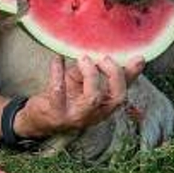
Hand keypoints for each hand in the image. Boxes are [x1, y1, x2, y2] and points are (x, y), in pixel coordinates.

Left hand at [17, 55, 146, 136]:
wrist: (38, 119)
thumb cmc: (66, 97)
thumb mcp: (85, 83)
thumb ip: (100, 70)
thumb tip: (123, 53)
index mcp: (103, 107)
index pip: (123, 92)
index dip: (130, 75)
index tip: (135, 57)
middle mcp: (94, 114)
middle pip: (116, 98)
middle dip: (114, 75)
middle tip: (104, 58)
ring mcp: (76, 116)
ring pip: (93, 98)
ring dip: (91, 75)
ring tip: (83, 58)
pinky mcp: (56, 113)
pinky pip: (59, 91)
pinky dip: (58, 72)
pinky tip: (56, 60)